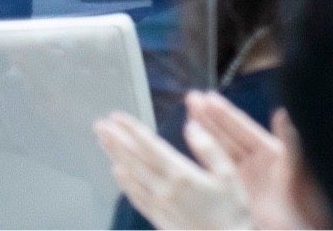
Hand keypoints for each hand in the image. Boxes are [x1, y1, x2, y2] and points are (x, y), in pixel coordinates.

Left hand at [94, 110, 254, 230]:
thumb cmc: (232, 208)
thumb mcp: (230, 174)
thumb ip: (210, 148)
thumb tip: (191, 125)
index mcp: (182, 174)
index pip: (150, 147)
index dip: (132, 130)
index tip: (116, 116)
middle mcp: (163, 188)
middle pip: (134, 160)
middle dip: (116, 140)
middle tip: (100, 124)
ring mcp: (157, 203)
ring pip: (130, 176)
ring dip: (115, 156)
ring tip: (103, 141)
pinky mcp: (156, 216)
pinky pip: (134, 195)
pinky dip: (123, 181)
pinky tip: (116, 171)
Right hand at [187, 93, 311, 230]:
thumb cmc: (311, 205)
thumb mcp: (303, 171)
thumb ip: (291, 143)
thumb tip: (281, 112)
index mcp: (272, 152)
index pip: (242, 128)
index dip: (225, 113)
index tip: (207, 96)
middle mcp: (256, 163)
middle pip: (227, 136)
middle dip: (208, 117)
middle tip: (190, 98)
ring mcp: (245, 180)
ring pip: (219, 153)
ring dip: (203, 135)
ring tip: (186, 117)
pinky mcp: (237, 198)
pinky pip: (217, 177)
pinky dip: (202, 164)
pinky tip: (188, 155)